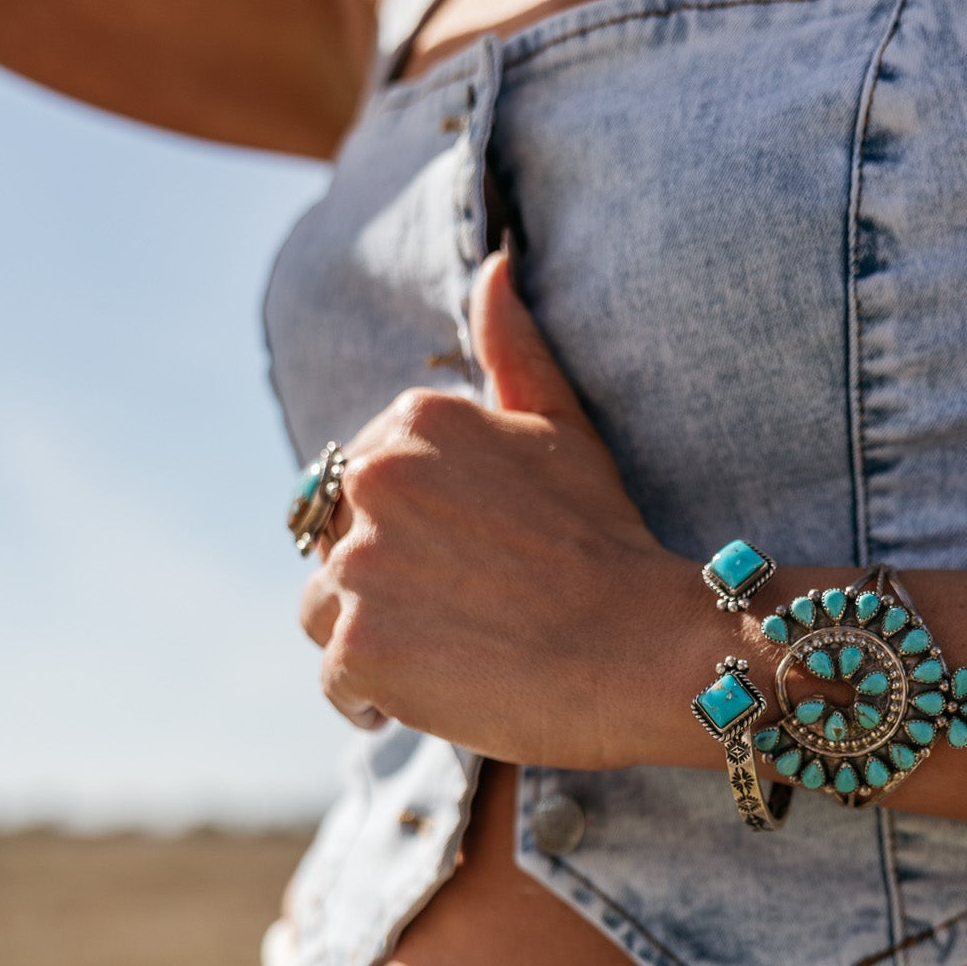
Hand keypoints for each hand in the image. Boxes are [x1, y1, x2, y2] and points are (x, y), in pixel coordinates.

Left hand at [299, 252, 698, 767]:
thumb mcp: (562, 426)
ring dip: (372, 641)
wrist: (643, 647)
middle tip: (461, 617)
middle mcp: (373, 482)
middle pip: (331, 545)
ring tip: (447, 659)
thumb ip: (516, 348)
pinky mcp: (360, 646)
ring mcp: (360, 565)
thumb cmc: (609, 543)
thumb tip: (495, 265)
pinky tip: (430, 698)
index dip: (405, 533)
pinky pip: (336, 682)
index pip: (357, 484)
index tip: (462, 565)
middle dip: (381, 582)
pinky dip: (372, 700)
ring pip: (323, 612)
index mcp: (412, 423)